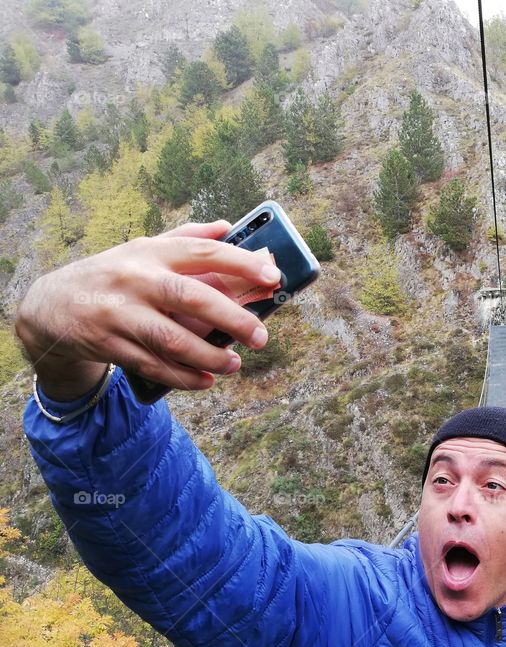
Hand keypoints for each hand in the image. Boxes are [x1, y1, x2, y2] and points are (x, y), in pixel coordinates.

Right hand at [15, 221, 281, 400]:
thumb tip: (228, 227)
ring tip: (234, 364)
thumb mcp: (145, 249)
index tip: (273, 278)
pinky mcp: (108, 344)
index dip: (241, 264)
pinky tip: (206, 380)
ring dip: (209, 356)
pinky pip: (152, 365)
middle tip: (261, 336)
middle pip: (191, 298)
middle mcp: (136, 280)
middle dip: (232, 318)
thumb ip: (188, 238)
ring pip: (172, 339)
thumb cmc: (115, 274)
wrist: (52, 304)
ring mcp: (120, 313)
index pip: (202, 252)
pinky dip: (182, 376)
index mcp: (151, 252)